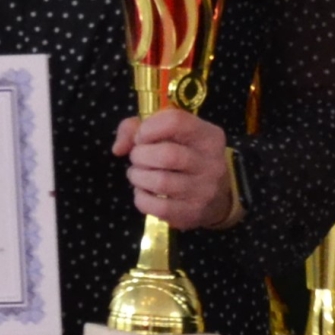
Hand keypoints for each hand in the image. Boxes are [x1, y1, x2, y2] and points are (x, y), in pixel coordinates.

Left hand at [112, 109, 236, 229]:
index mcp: (209, 136)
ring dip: (138, 177)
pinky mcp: (192, 213)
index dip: (149, 128)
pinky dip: (141, 198)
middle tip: (137, 158)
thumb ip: (137, 128)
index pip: (176, 121)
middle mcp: (212, 162)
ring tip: (137, 174)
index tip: (141, 137)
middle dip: (141, 155)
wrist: (216, 197)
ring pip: (160, 182)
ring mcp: (204, 190)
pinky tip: (144, 192)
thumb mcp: (172, 135)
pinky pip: (158, 207)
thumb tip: (118, 148)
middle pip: (167, 155)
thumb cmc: (186, 157)